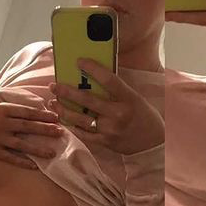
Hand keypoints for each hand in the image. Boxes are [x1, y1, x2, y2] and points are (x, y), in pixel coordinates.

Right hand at [0, 102, 63, 168]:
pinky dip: (23, 162)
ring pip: (22, 145)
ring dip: (38, 149)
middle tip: (60, 132)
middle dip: (45, 129)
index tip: (56, 117)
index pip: (27, 112)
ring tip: (52, 153)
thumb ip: (13, 108)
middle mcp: (1, 123)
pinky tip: (35, 166)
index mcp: (3, 110)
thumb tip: (35, 108)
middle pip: (27, 127)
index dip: (42, 115)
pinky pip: (11, 158)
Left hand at [48, 59, 163, 155]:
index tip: (79, 61)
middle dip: (67, 92)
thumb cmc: (143, 117)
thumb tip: (94, 76)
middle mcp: (118, 114)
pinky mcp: (105, 142)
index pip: (108, 80)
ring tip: (53, 102)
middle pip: (88, 100)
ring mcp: (110, 130)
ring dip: (64, 110)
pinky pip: (84, 134)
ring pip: (81, 119)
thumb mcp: (134, 98)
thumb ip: (116, 90)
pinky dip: (72, 126)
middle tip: (54, 85)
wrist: (152, 144)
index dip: (92, 69)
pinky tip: (63, 119)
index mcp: (128, 99)